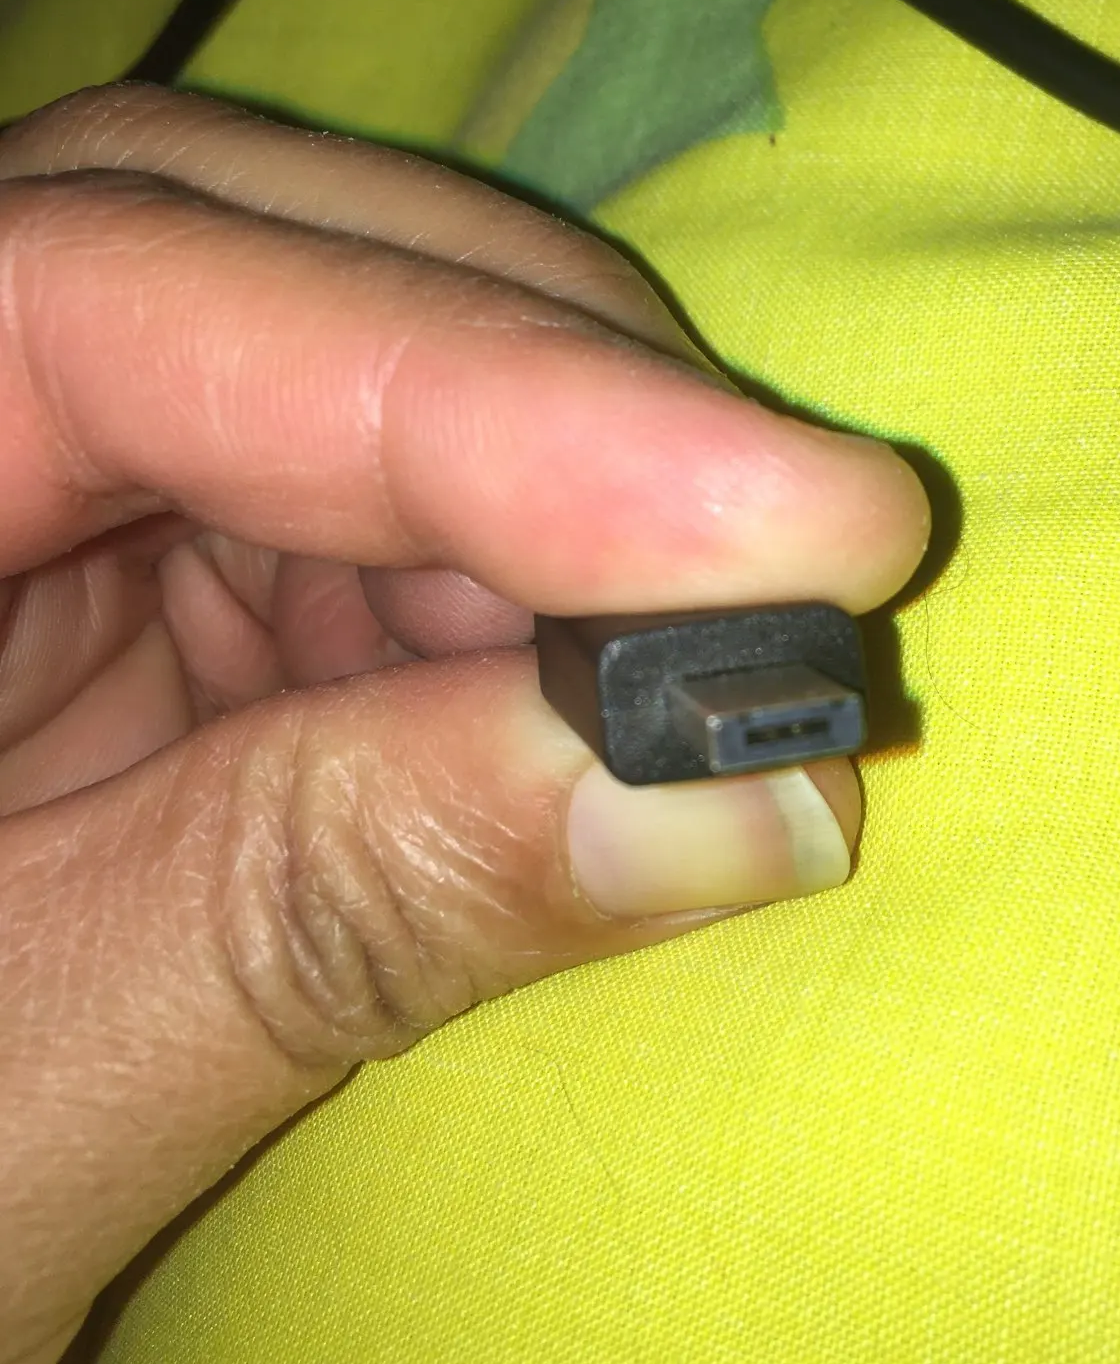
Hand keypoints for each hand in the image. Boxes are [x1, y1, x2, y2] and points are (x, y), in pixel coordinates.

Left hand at [0, 86, 928, 1363]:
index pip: (102, 298)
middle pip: (237, 260)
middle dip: (536, 392)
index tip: (780, 521)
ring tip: (707, 658)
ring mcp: (19, 493)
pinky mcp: (111, 586)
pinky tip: (589, 691)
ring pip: (324, 359)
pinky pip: (334, 512)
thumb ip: (311, 907)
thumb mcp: (10, 1103)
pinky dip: (501, 590)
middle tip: (797, 560)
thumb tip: (732, 794)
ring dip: (549, 499)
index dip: (458, 383)